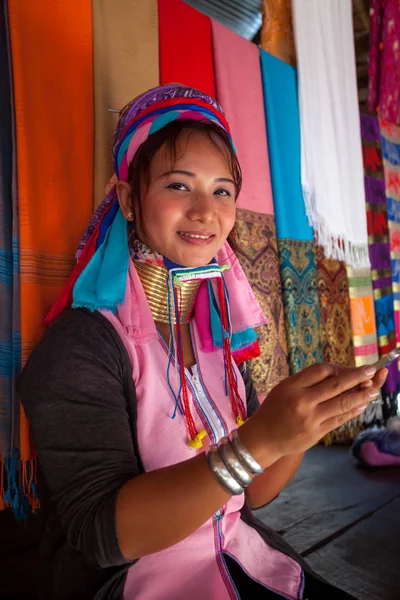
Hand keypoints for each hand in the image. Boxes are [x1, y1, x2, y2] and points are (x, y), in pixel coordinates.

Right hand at [240, 363, 386, 467]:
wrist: (262, 438)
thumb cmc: (274, 409)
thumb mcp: (284, 388)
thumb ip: (308, 382)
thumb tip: (340, 375)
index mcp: (292, 386)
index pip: (321, 370)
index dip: (339, 367)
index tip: (351, 368)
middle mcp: (302, 401)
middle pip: (336, 385)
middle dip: (357, 377)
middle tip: (372, 370)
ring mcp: (311, 418)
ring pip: (343, 403)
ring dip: (361, 395)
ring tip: (374, 388)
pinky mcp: (317, 433)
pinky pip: (340, 419)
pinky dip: (353, 411)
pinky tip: (361, 405)